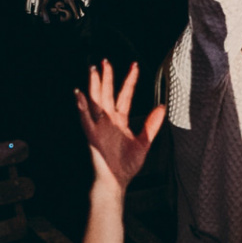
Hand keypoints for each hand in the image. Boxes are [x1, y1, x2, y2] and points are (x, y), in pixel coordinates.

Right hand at [75, 60, 164, 189]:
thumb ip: (151, 124)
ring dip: (93, 86)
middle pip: (106, 94)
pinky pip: (85, 119)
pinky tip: (79, 95)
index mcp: (120, 120)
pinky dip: (82, 107)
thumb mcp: (144, 142)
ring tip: (92, 70)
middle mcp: (108, 120)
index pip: (124, 95)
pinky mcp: (92, 136)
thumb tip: (162, 107)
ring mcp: (99, 127)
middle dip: (106, 77)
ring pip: (95, 102)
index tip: (134, 66)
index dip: (129, 80)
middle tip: (105, 61)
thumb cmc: (126, 165)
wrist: (116, 181)